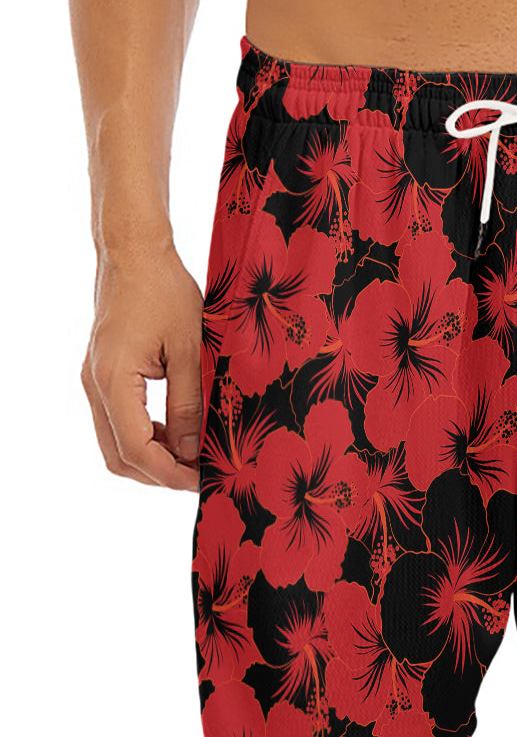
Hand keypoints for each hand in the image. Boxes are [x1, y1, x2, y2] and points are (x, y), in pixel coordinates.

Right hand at [81, 240, 203, 490]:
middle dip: (158, 474)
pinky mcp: (104, 375)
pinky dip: (146, 436)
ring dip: (152, 457)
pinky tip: (178, 433)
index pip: (136, 448)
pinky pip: (118, 421)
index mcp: (114, 379)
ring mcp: (96, 380)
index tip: (201, 482)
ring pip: (116, 442)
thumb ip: (189, 403)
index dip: (169, 473)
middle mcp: (96, 384)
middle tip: (199, 476)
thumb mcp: (190, 350)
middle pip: (119, 455)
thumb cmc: (165, 291)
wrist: (135, 253)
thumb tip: (192, 450)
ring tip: (193, 457)